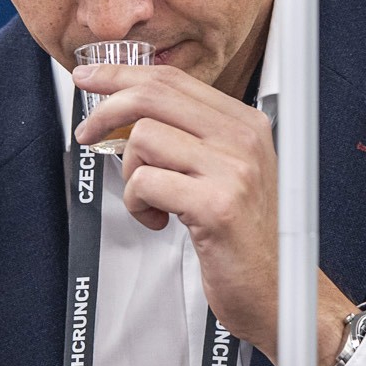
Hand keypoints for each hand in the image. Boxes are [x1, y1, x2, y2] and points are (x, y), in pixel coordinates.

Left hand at [73, 62, 359, 365]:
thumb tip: (130, 111)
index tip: (91, 79)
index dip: (122, 75)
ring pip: (144, 139)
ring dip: (131, 175)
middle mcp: (243, 138)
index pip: (173, 80)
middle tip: (87, 133)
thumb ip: (190, 138)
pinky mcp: (216, 205)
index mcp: (245, 123)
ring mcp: (232, 170)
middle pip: (154, 96)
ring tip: (151, 201)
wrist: (278, 290)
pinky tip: (159, 220)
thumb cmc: (246, 238)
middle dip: (105, 111)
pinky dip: (139, 205)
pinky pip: (146, 183)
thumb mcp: (227, 173)